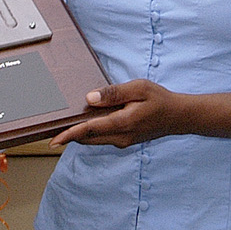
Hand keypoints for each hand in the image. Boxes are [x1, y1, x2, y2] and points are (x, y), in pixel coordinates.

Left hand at [52, 79, 188, 148]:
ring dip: (80, 134)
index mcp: (123, 123)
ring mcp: (123, 141)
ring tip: (65, 125)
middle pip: (87, 138)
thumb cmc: (160, 99)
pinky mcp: (125, 141)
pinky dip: (91, 133)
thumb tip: (89, 99)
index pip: (89, 130)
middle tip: (52, 130)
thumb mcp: (138, 88)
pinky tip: (87, 122)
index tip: (53, 140)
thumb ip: (113, 93)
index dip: (69, 135)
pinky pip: (102, 138)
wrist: (178, 116)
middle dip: (69, 136)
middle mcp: (121, 137)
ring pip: (94, 140)